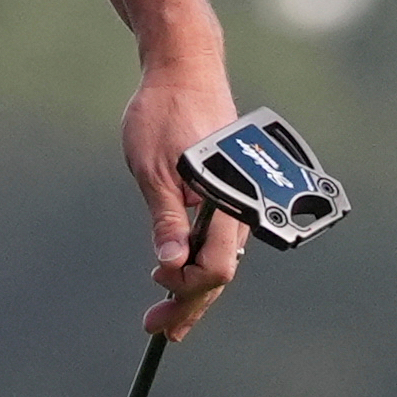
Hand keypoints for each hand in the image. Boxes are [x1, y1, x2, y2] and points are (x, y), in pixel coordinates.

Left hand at [125, 62, 247, 338]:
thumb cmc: (163, 113)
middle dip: (190, 302)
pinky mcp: (233, 189)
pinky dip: (201, 255)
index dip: (185, 290)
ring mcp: (241, 196)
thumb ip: (166, 217)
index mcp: (229, 200)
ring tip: (166, 308)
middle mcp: (244, 203)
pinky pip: (222, 235)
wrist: (185, 68)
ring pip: (223, 255)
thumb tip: (170, 266)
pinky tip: (182, 269)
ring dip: (195, 282)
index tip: (155, 294)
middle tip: (158, 328)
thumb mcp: (152, 167)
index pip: (215, 268)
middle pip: (222, 270)